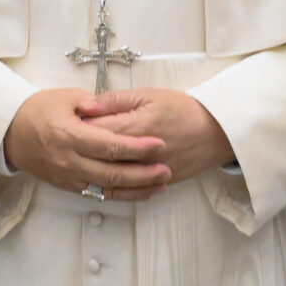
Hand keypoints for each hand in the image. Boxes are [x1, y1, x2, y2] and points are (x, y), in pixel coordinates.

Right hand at [3, 88, 171, 199]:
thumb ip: (94, 103)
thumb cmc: (38, 110)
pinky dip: (121, 194)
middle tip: (166, 169)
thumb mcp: (64, 97)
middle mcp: (70, 160)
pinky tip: (140, 192)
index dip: (138, 147)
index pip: (111, 145)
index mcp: (71, 135)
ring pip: (108, 188)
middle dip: (143, 173)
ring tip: (160, 185)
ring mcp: (69, 176)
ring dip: (136, 189)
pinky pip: (98, 194)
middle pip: (113, 172)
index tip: (159, 144)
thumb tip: (116, 106)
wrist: (9, 133)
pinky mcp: (68, 186)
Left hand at [77, 89, 234, 185]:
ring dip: (94, 171)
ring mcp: (146, 172)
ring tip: (85, 161)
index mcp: (133, 127)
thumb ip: (116, 100)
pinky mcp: (155, 183)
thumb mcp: (149, 94)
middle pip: (98, 156)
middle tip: (71, 144)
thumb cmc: (184, 109)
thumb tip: (88, 105)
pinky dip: (114, 187)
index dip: (78, 127)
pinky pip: (129, 191)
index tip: (68, 122)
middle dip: (82, 151)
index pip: (94, 130)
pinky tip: (103, 180)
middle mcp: (137, 154)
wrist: (217, 131)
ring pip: (111, 178)